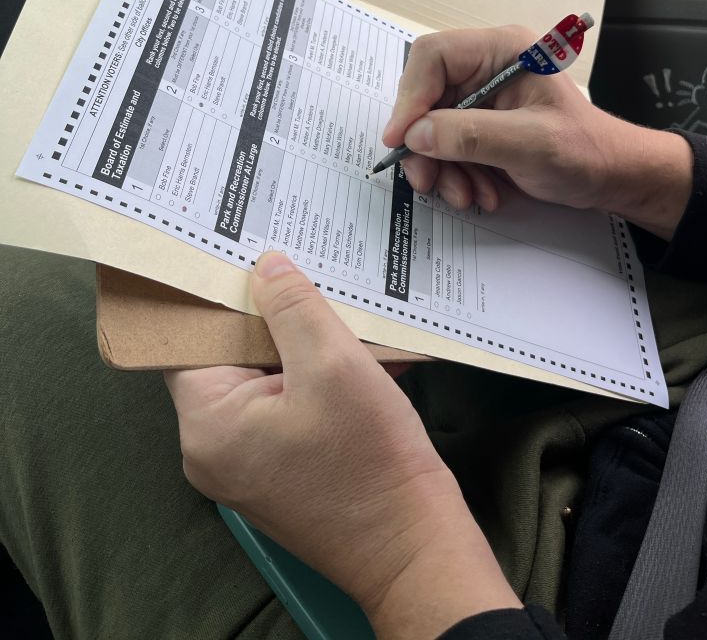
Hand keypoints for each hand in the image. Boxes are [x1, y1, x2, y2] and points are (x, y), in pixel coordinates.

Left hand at [165, 252, 519, 638]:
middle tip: (305, 275)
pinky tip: (358, 354)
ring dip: (303, 348)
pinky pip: (285, 408)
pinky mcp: (279, 473)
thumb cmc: (369, 457)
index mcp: (207, 423)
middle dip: (273, 319)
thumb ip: (292, 306)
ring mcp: (246, 465)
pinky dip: (315, 380)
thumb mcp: (332, 363)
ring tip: (339, 311)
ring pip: (264, 380)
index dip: (222, 296)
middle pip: (230, 359)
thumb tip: (264, 265)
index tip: (250, 256)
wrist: (415, 548)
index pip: (192, 340)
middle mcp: (211, 449)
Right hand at [383, 26, 692, 239]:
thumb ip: (472, 136)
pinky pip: (448, 147)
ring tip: (467, 195)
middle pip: (426, 97)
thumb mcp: (530, 144)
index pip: (433, 58)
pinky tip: (480, 192)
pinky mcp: (481, 125)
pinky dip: (456, 174)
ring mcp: (482, 97)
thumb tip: (416, 134)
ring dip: (442, 167)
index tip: (401, 140)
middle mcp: (487, 67)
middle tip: (428, 181)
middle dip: (426, 145)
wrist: (611, 177)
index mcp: (502, 50)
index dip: (409, 97)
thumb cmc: (585, 151)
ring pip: (432, 127)